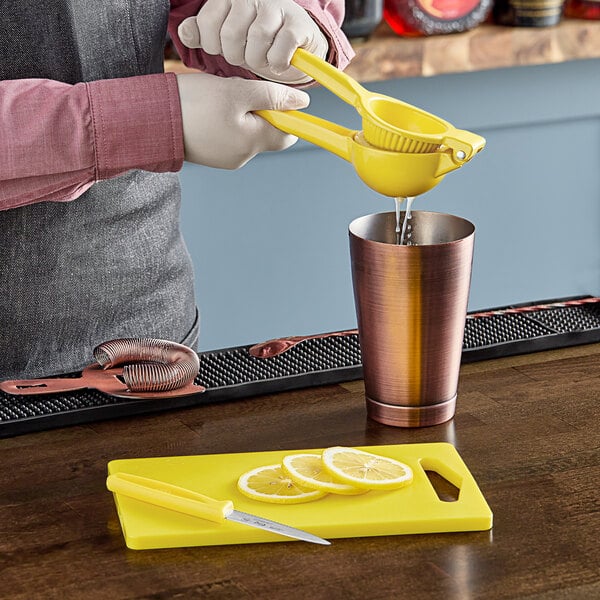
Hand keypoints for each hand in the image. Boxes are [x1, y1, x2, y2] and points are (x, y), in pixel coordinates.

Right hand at [175, 72, 309, 168]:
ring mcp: (225, 159)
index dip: (287, 115)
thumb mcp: (238, 92)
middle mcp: (242, 157)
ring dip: (240, 114)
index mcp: (253, 143)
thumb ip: (272, 97)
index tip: (273, 98)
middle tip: (238, 94)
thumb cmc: (193, 106)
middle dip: (259, 111)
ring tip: (217, 102)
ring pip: (246, 133)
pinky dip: (224, 122)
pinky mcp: (210, 155)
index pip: (288, 135)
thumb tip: (302, 103)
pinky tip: (207, 111)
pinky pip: (228, 137)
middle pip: (266, 133)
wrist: (150, 121)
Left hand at [178, 0, 327, 83]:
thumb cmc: (257, 38)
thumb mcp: (224, 33)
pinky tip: (278, 63)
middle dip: (236, 56)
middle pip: (230, 35)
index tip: (226, 48)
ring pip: (256, 41)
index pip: (207, 24)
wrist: (298, 41)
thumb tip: (184, 33)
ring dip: (257, 61)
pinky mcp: (298, 24)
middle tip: (246, 56)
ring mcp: (276, 7)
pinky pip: (279, 50)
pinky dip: (277, 63)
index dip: (214, 46)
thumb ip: (202, 32)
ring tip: (262, 59)